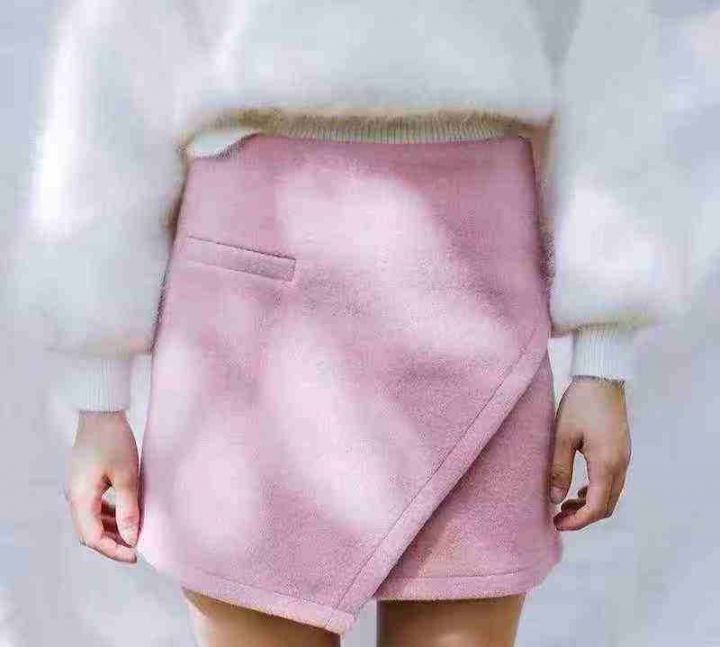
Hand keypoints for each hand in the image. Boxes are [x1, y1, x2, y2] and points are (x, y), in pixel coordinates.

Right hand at [64, 411, 139, 562]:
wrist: (101, 412)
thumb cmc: (114, 440)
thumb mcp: (127, 476)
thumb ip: (129, 509)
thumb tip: (132, 539)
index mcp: (80, 498)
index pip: (92, 538)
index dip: (114, 550)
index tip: (136, 555)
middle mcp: (73, 496)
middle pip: (89, 533)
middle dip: (112, 544)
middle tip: (136, 549)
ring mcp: (77, 488)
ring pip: (91, 521)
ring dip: (111, 530)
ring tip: (134, 534)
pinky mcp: (84, 481)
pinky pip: (93, 507)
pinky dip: (108, 516)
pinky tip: (126, 516)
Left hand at [549, 377, 630, 530]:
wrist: (602, 379)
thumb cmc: (580, 404)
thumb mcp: (562, 436)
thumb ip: (558, 469)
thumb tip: (555, 499)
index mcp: (606, 464)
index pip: (596, 507)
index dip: (577, 522)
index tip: (557, 524)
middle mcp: (620, 465)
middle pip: (606, 506)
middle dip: (583, 517)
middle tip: (558, 518)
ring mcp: (624, 458)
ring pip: (611, 495)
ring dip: (590, 505)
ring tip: (564, 505)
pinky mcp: (621, 451)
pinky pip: (613, 482)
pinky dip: (596, 491)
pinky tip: (578, 489)